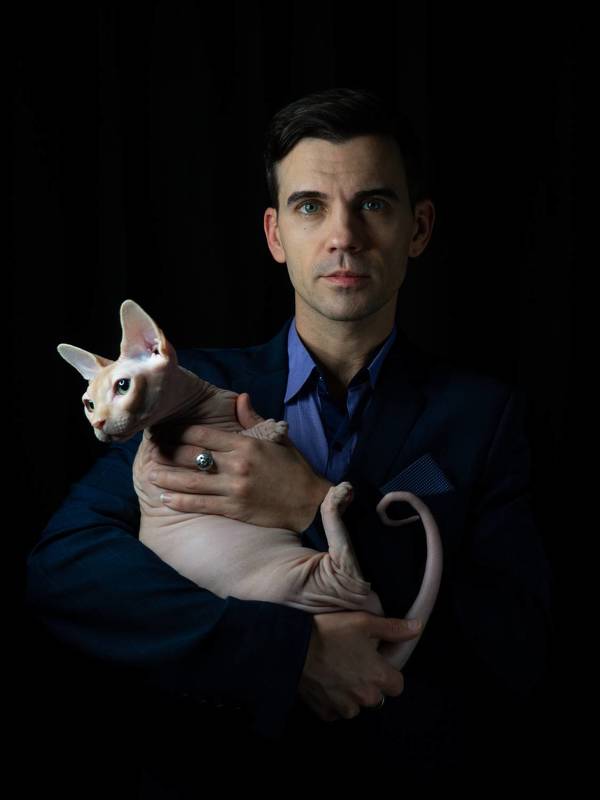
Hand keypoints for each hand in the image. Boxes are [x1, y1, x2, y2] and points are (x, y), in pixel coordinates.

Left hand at [141, 392, 332, 531]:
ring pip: (192, 481)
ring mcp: (235, 488)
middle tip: (150, 451)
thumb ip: (253, 419)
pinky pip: (202, 504)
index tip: (166, 431)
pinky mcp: (235, 509)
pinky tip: (166, 498)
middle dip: (169, 453)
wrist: (311, 502)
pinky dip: (181, 501)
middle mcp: (237, 464)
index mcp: (246, 444)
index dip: (181, 433)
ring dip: (167, 477)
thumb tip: (240, 397)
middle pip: (193, 456)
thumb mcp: (277, 438)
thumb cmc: (295, 469)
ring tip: (149, 474)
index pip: (204, 435)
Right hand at [298, 611, 421, 720]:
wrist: (292, 646)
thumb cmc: (330, 631)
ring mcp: (343, 707)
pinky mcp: (325, 712)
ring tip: (336, 671)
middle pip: (376, 697)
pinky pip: (335, 710)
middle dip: (368, 683)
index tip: (376, 661)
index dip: (388, 672)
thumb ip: (393, 628)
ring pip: (355, 706)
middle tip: (353, 663)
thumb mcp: (364, 622)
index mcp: (378, 677)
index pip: (397, 685)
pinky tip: (325, 681)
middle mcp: (364, 698)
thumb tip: (418, 628)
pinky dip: (332, 700)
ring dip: (350, 694)